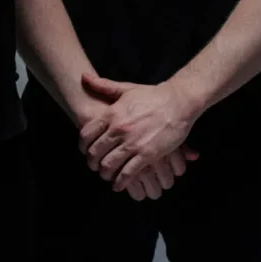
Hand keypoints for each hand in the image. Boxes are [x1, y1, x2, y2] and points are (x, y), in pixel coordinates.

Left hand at [78, 73, 201, 195]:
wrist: (178, 102)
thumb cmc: (152, 96)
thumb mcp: (126, 89)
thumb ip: (104, 86)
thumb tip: (83, 77)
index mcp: (112, 114)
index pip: (86, 134)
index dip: (83, 146)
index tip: (85, 151)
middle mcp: (119, 129)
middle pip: (95, 152)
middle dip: (92, 162)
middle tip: (95, 166)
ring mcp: (133, 143)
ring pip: (109, 165)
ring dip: (105, 174)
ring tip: (106, 175)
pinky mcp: (147, 154)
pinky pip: (127, 173)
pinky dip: (120, 182)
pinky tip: (119, 185)